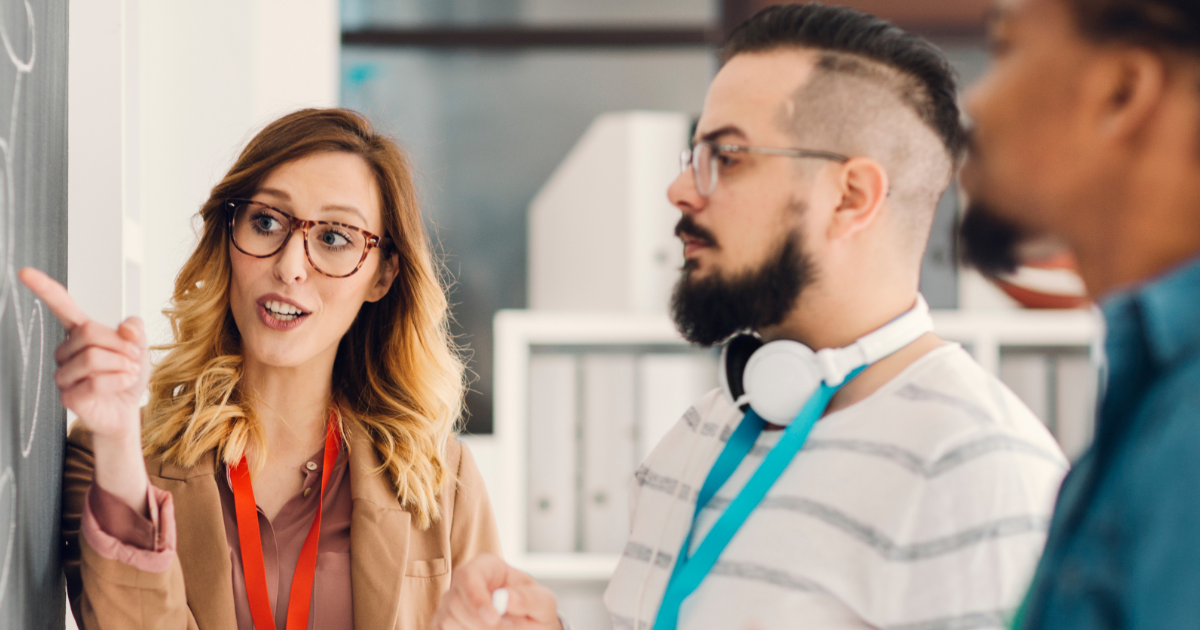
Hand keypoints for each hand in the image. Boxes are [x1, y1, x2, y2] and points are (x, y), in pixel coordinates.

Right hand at [20, 267, 150, 512]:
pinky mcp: (68, 395)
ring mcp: (64, 374)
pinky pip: (95, 381)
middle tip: (134, 358)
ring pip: (92, 357)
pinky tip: (122, 385)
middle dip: (120, 345)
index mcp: (80, 333)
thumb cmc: (128, 375)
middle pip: (90, 332)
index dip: (44, 288)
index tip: (24, 272)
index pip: (61, 306)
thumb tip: (126, 327)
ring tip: (128, 373)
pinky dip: (118, 381)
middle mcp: (66, 350)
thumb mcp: (139, 347)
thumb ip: (134, 330)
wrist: (128, 409)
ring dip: (122, 365)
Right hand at [430, 554, 561, 629]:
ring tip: (501, 629)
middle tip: (506, 629)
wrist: (529, 626)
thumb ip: (530, 598)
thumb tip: (508, 598)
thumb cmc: (534, 609)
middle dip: (478, 622)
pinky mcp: (444, 624)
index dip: (476, 597)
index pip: (468, 575)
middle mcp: (464, 583)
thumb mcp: (543, 603)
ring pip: (447, 620)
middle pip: (453, 601)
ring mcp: (451, 604)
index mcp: (487, 567)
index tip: (493, 618)